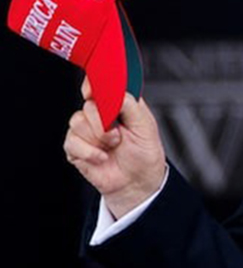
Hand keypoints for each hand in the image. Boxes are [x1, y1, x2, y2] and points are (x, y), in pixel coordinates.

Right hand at [63, 77, 166, 218]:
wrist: (137, 181)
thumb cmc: (144, 152)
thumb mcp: (145, 125)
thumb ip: (130, 104)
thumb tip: (114, 91)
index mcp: (117, 104)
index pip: (100, 86)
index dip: (92, 85)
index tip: (91, 92)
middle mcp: (99, 114)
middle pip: (88, 105)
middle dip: (102, 122)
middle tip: (117, 135)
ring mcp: (86, 130)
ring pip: (77, 122)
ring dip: (97, 138)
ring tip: (112, 146)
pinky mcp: (75, 147)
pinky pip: (72, 142)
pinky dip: (89, 151)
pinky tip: (102, 157)